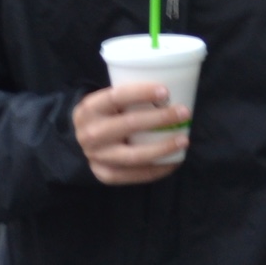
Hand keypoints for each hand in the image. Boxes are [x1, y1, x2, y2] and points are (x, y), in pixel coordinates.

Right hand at [74, 81, 189, 184]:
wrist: (81, 139)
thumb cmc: (105, 114)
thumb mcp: (106, 100)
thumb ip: (129, 96)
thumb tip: (174, 89)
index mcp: (90, 108)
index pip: (116, 96)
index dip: (141, 93)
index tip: (166, 92)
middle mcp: (89, 133)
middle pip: (129, 124)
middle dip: (160, 118)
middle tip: (184, 113)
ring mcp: (96, 157)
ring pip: (133, 155)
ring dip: (162, 148)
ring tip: (184, 140)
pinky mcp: (104, 174)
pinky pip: (133, 175)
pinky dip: (156, 170)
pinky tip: (173, 162)